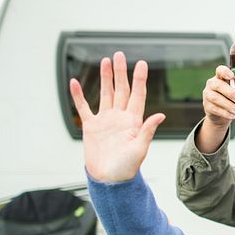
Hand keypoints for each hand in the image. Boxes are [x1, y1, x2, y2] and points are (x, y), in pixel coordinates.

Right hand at [70, 51, 163, 182]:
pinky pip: (83, 108)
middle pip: (121, 89)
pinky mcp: (91, 127)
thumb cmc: (127, 167)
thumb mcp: (140, 148)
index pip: (137, 95)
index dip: (139, 79)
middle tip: (119, 54)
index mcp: (134, 121)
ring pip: (105, 94)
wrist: (110, 179)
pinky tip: (74, 82)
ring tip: (105, 61)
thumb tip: (160, 115)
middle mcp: (120, 117)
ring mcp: (105, 120)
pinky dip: (78, 96)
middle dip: (120, 72)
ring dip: (105, 78)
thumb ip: (147, 130)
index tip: (142, 63)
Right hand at [202, 65, 234, 128]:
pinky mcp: (207, 106)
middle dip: (229, 92)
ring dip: (228, 105)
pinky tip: (232, 115)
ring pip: (215, 98)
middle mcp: (212, 84)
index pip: (220, 70)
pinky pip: (215, 109)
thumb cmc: (232, 98)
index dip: (225, 72)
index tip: (233, 76)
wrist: (222, 113)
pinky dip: (225, 113)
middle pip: (218, 85)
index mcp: (220, 77)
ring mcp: (208, 95)